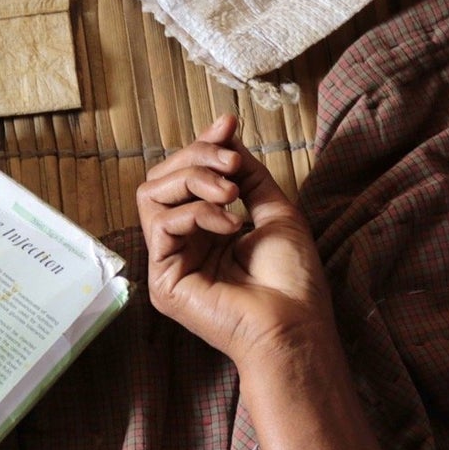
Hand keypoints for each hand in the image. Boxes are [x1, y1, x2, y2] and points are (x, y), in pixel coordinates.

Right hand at [137, 115, 335, 367]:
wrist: (296, 324)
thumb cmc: (293, 278)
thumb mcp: (274, 210)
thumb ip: (247, 174)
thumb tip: (226, 134)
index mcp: (208, 230)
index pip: (185, 176)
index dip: (202, 146)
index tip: (228, 124)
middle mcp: (184, 244)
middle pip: (162, 178)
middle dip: (197, 158)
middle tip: (232, 167)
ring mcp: (170, 261)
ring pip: (152, 194)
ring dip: (194, 181)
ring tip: (232, 195)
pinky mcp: (163, 279)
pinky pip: (161, 224)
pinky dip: (196, 212)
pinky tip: (228, 225)